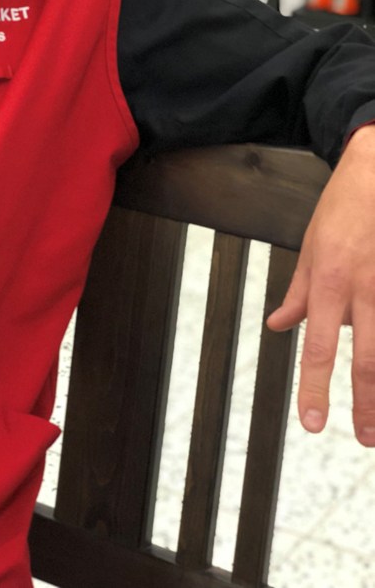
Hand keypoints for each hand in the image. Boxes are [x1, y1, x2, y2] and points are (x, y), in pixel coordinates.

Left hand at [266, 125, 374, 444]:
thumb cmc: (344, 207)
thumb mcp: (309, 246)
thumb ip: (297, 292)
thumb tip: (279, 325)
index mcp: (327, 281)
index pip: (318, 347)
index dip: (315, 389)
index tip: (313, 423)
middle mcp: (362, 288)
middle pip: (366, 360)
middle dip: (365, 405)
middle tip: (364, 439)